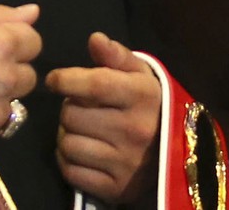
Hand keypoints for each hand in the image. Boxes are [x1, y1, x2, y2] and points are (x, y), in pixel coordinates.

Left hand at [47, 32, 161, 204]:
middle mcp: (135, 129)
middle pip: (72, 114)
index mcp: (142, 96)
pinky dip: (68, 161)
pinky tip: (81, 151)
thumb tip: (94, 39)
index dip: (67, 80)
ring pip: (67, 143)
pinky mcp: (114, 188)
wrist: (174, 154)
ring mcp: (125, 162)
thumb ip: (116, 56)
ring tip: (81, 130)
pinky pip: (70, 171)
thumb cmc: (149, 106)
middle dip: (69, 108)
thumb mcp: (140, 75)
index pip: (95, 85)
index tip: (54, 80)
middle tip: (80, 109)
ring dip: (66, 135)